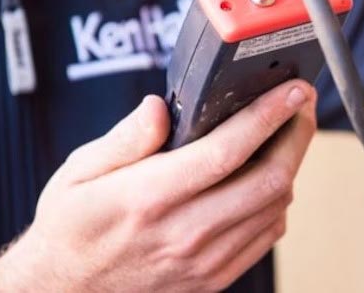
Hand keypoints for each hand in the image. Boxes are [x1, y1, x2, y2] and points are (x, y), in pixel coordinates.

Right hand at [0, 80, 316, 291]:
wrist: (65, 291)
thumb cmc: (72, 228)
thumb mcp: (79, 172)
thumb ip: (126, 137)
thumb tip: (161, 108)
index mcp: (148, 198)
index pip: (226, 152)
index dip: (267, 116)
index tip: (290, 90)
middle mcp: (183, 233)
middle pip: (269, 180)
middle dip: (296, 134)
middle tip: (298, 102)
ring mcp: (204, 261)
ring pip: (276, 207)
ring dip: (291, 164)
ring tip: (285, 132)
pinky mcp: (215, 277)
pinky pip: (268, 234)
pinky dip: (278, 200)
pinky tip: (266, 176)